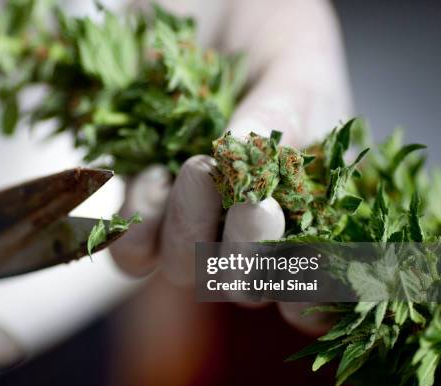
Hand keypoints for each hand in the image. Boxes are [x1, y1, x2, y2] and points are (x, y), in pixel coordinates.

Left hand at [110, 0, 350, 334]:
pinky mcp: (141, 201)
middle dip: (243, 249)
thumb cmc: (272, 33)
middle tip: (242, 188)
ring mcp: (190, 219)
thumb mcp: (297, 69)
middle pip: (241, 286)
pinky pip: (130, 252)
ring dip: (188, 232)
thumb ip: (287, 121)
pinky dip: (139, 220)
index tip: (303, 285)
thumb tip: (245, 168)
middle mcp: (245, 226)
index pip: (310, 287)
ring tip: (194, 167)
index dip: (307, 301)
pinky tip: (152, 170)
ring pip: (183, 273)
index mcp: (304, 209)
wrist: (214, 2)